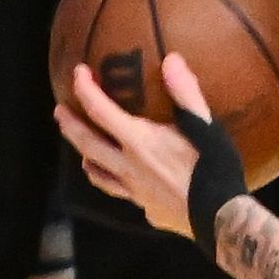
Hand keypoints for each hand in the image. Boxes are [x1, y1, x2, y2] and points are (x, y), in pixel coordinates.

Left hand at [56, 48, 217, 238]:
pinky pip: (121, 193)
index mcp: (140, 143)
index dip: (85, 90)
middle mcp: (129, 167)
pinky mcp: (146, 208)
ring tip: (82, 152)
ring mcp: (134, 191)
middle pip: (88, 144)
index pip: (101, 112)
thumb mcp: (204, 126)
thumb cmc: (214, 169)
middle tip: (59, 111)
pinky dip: (114, 183)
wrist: (220, 218)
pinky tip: (123, 181)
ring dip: (86, 158)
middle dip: (70, 126)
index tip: (78, 73)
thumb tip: (171, 60)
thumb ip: (185, 93)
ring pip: (98, 174)